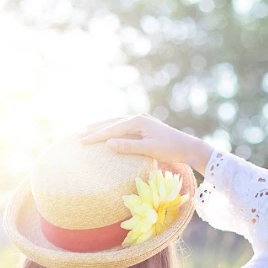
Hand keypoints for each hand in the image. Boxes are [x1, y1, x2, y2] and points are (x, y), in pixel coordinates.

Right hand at [79, 114, 214, 174]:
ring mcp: (142, 121)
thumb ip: (128, 146)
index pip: (112, 129)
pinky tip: (108, 131)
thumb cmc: (171, 150)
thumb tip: (107, 143)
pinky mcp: (145, 126)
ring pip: (117, 123)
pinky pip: (124, 126)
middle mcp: (138, 117)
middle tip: (79, 136)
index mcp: (138, 121)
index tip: (82, 141)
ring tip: (88, 130)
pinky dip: (113, 128)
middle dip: (96, 129)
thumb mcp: (149, 149)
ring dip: (103, 127)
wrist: (188, 147)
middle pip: (112, 123)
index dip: (96, 135)